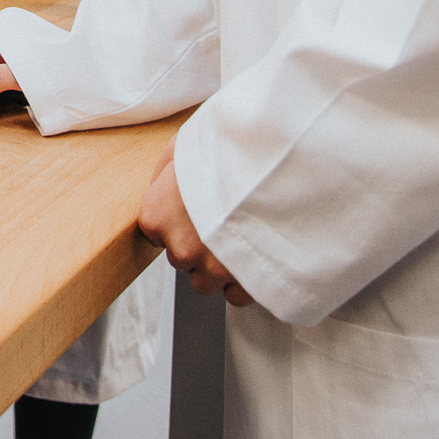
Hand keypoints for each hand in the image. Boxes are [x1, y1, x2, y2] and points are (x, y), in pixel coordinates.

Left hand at [138, 142, 254, 306]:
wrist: (284, 166)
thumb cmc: (233, 151)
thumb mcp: (187, 143)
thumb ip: (166, 167)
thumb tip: (160, 183)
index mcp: (158, 214)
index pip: (155, 231)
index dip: (176, 220)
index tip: (194, 209)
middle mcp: (181, 248)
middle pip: (181, 259)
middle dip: (198, 245)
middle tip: (223, 219)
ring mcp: (215, 270)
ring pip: (207, 282)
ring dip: (219, 267)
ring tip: (241, 236)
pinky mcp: (247, 285)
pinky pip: (237, 295)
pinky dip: (244, 281)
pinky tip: (256, 252)